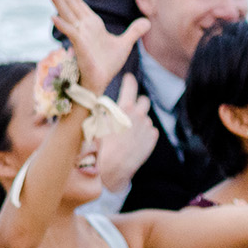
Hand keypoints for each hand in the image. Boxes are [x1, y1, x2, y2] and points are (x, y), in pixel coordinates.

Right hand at [46, 0, 149, 93]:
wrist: (102, 81)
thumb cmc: (107, 63)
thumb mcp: (124, 44)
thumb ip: (134, 31)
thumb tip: (148, 21)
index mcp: (90, 24)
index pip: (79, 1)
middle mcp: (81, 26)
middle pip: (69, 2)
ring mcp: (79, 35)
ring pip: (66, 14)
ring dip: (57, 1)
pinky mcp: (79, 47)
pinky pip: (70, 34)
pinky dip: (63, 26)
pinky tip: (54, 17)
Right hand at [92, 75, 158, 190]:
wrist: (112, 168)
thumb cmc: (100, 146)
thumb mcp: (95, 124)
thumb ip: (101, 110)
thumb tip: (99, 102)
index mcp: (124, 109)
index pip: (130, 87)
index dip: (129, 81)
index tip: (129, 78)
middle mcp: (139, 115)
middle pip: (144, 100)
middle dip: (138, 101)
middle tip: (130, 107)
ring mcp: (147, 126)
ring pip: (145, 117)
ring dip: (138, 120)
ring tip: (126, 130)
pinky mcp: (152, 138)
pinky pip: (149, 130)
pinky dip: (143, 132)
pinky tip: (132, 141)